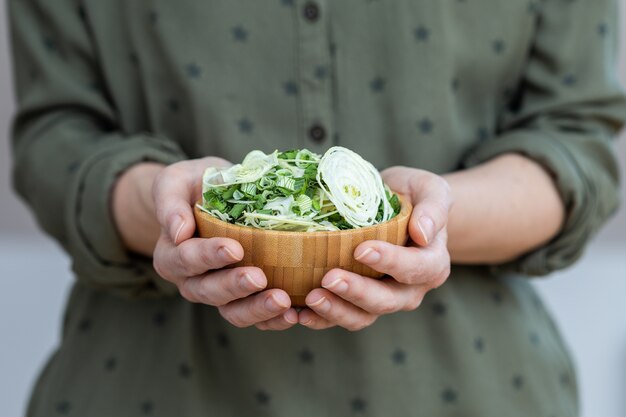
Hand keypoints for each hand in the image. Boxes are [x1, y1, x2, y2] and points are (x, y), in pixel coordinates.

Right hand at [151, 157, 298, 329]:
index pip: (186, 259)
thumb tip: (178, 232)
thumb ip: (171, 202)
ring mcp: (219, 294)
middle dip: (235, 286)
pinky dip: (273, 320)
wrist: (216, 195)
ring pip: (233, 312)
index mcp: (172, 255)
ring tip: (283, 302)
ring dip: (257, 309)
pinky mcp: (243, 299)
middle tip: (260, 277)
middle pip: (209, 291)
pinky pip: (256, 317)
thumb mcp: (176, 181)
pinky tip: (294, 313)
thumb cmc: (194, 185)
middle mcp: (192, 281)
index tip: (235, 249)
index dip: (209, 257)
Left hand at [298, 166, 452, 330]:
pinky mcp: (357, 304)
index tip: (361, 250)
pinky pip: (340, 317)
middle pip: (386, 300)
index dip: (390, 262)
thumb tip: (423, 232)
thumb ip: (433, 207)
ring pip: (362, 316)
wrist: (394, 207)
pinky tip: (299, 313)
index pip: (415, 268)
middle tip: (329, 277)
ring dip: (335, 310)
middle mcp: (409, 289)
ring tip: (310, 298)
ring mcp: (383, 300)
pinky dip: (320, 318)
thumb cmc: (412, 195)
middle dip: (356, 291)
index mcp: (431, 263)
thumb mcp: (429, 189)